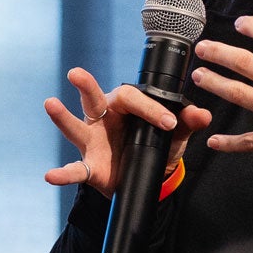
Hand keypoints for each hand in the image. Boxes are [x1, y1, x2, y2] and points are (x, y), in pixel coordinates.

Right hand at [43, 67, 212, 195]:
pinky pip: (75, 170)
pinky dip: (63, 173)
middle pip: (93, 99)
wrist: (148, 177)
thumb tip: (202, 115)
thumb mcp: (175, 134)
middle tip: (76, 74)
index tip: (168, 122)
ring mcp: (93, 142)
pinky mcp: (90, 166)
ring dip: (62, 117)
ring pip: (76, 128)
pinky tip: (51, 176)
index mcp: (125, 106)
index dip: (150, 108)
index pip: (133, 98)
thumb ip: (187, 123)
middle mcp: (104, 119)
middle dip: (85, 86)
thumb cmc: (156, 145)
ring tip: (51, 104)